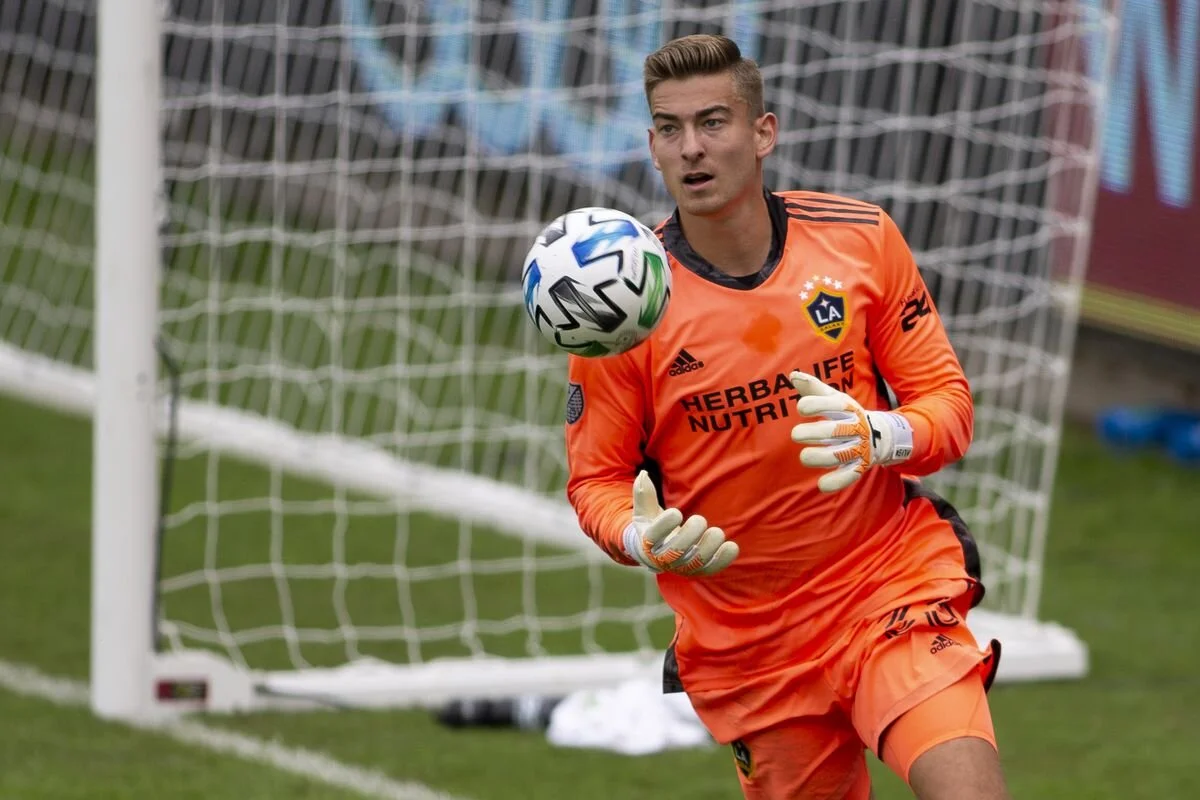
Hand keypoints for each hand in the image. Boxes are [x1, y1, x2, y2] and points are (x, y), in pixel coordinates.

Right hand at [622, 471, 737, 575]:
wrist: (655, 553)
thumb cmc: (651, 526)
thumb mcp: (644, 511)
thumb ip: (644, 494)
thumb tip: (643, 474)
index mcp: (647, 543)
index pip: (653, 537)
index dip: (664, 526)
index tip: (676, 512)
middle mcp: (663, 559)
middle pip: (675, 552)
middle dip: (689, 536)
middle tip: (700, 520)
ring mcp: (681, 567)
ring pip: (695, 563)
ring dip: (708, 548)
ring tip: (717, 532)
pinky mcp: (697, 570)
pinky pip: (710, 568)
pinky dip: (722, 559)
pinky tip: (732, 546)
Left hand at [788, 371, 913, 492]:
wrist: (880, 434)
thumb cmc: (846, 415)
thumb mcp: (834, 399)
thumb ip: (813, 388)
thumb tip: (793, 376)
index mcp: (848, 409)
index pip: (834, 405)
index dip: (816, 405)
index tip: (801, 408)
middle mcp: (855, 428)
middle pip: (835, 431)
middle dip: (815, 432)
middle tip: (795, 434)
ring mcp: (858, 448)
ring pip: (840, 454)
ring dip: (821, 456)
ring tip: (804, 456)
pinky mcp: (859, 466)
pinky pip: (849, 475)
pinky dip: (837, 481)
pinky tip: (822, 485)